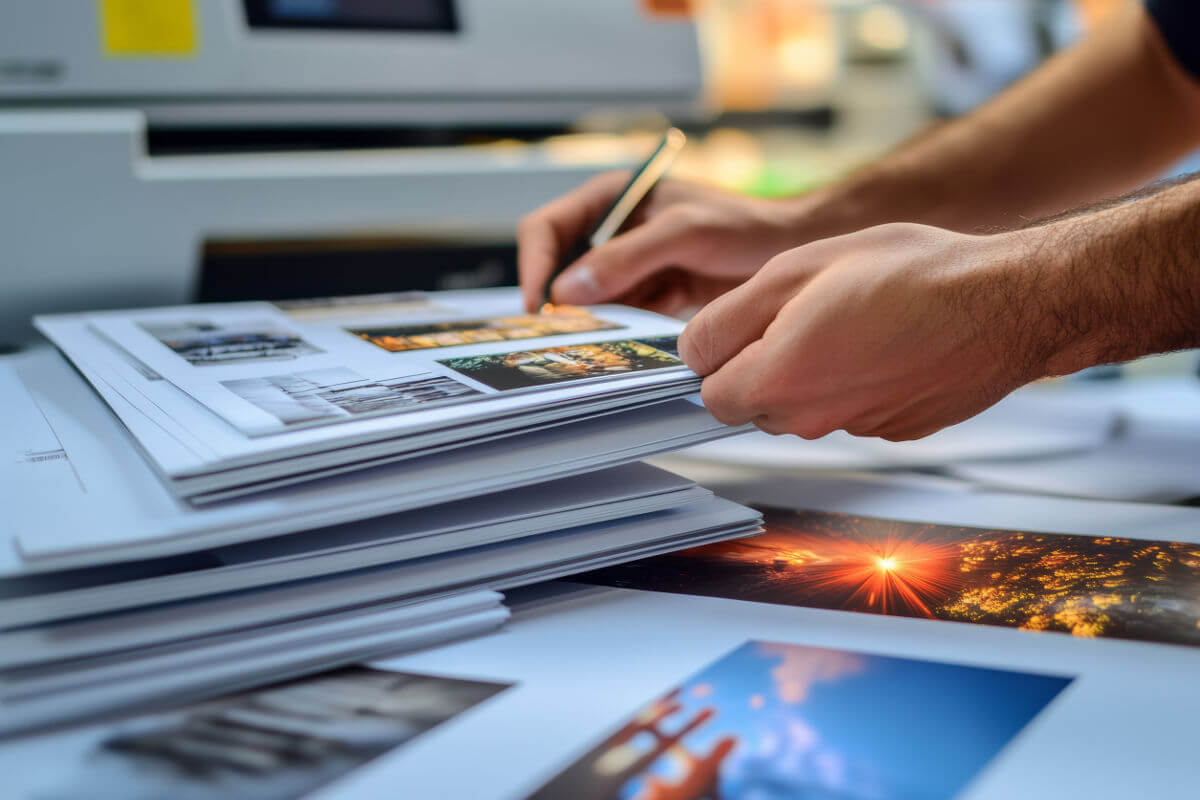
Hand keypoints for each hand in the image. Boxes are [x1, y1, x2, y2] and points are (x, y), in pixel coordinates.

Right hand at [517, 171, 808, 314]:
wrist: (787, 248)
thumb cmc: (742, 224)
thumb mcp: (682, 233)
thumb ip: (625, 258)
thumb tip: (567, 288)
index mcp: (609, 197)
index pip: (546, 229)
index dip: (535, 266)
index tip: (542, 306)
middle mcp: (612, 229)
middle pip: (560, 267)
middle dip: (561, 300)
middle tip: (563, 335)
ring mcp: (629, 263)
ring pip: (589, 297)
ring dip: (593, 319)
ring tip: (601, 341)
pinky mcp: (649, 291)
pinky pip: (620, 314)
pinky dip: (621, 329)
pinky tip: (632, 340)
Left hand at [678, 223, 1058, 440]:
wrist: (1004, 301)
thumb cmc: (908, 274)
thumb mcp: (794, 269)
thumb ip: (728, 317)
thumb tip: (693, 349)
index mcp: (776, 382)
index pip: (709, 392)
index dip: (720, 353)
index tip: (745, 321)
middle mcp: (811, 419)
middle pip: (755, 402)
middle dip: (763, 361)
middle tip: (806, 309)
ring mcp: (856, 428)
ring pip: (804, 404)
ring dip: (811, 368)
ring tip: (855, 316)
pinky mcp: (895, 429)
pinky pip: (851, 406)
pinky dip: (858, 378)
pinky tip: (889, 339)